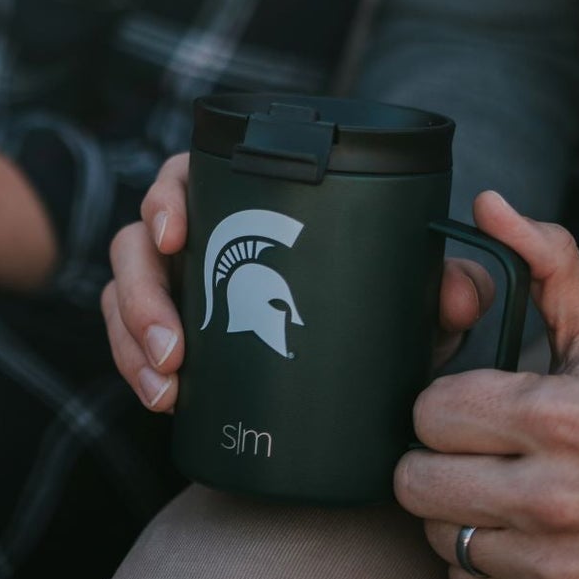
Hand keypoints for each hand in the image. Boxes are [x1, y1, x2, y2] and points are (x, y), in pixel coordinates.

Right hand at [103, 154, 493, 414]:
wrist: (363, 388)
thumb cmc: (378, 312)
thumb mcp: (411, 301)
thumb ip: (445, 288)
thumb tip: (456, 293)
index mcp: (239, 199)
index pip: (185, 178)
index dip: (165, 199)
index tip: (175, 233)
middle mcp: (197, 238)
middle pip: (137, 243)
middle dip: (143, 295)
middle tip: (173, 348)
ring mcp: (174, 286)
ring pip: (121, 294)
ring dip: (131, 339)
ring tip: (166, 387)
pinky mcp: (166, 336)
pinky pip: (128, 343)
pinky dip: (136, 370)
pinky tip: (161, 400)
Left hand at [395, 191, 578, 578]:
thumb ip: (548, 265)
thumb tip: (491, 205)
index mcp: (568, 418)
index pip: (430, 410)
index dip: (448, 405)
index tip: (482, 408)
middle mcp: (562, 497)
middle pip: (414, 478)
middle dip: (439, 459)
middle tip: (482, 453)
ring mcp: (555, 567)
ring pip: (432, 530)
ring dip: (456, 512)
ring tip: (503, 493)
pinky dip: (481, 563)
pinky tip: (522, 538)